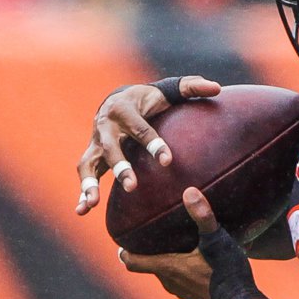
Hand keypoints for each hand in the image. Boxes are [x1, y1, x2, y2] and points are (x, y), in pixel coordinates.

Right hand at [75, 76, 220, 213]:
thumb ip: (191, 88)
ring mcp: (95, 142)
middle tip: (131, 187)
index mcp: (124, 108)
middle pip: (110, 147)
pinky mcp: (92, 155)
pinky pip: (85, 174)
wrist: (119, 100)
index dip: (153, 144)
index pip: (139, 128)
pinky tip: (82, 211)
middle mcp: (105, 125)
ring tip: (92, 204)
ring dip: (89, 183)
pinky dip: (81, 192)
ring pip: (88, 163)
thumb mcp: (168, 90)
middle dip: (119, 166)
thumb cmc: (149, 99)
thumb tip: (216, 88)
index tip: (167, 161)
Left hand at [119, 188, 259, 298]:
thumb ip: (202, 216)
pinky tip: (196, 259)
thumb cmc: (225, 274)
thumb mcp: (215, 241)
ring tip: (172, 243)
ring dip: (166, 260)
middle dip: (146, 251)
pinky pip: (181, 280)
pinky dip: (182, 269)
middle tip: (148, 233)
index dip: (124, 250)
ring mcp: (182, 291)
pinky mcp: (195, 297)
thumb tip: (189, 191)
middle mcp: (169, 281)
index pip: (133, 261)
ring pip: (165, 274)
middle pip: (149, 265)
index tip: (120, 239)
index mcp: (167, 267)